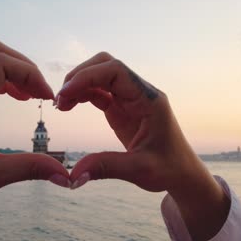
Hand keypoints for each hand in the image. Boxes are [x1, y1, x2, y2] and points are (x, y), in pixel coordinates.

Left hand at [0, 40, 69, 239]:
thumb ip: (29, 169)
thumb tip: (64, 174)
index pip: (1, 63)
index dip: (30, 74)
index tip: (46, 99)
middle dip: (24, 68)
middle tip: (41, 94)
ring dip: (13, 71)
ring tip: (30, 96)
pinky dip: (2, 78)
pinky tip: (14, 97)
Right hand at [57, 52, 229, 240]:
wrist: (180, 173)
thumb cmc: (168, 168)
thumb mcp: (139, 170)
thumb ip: (106, 168)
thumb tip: (73, 175)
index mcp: (149, 99)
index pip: (116, 71)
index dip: (88, 76)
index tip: (66, 93)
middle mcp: (139, 93)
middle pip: (105, 65)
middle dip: (80, 76)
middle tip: (60, 99)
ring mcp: (130, 99)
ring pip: (99, 76)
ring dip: (78, 85)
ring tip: (61, 105)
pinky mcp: (121, 108)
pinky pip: (98, 91)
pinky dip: (82, 95)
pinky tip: (68, 106)